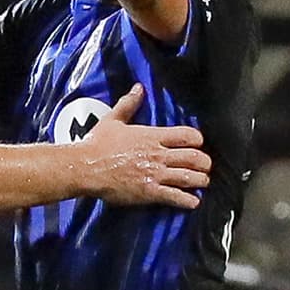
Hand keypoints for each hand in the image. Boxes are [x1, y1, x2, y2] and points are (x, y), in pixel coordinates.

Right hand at [79, 85, 209, 208]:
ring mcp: (155, 174)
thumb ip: (128, 104)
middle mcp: (158, 155)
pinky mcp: (149, 192)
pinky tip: (193, 202)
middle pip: (195, 158)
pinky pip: (176, 197)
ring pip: (190, 177)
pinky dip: (188, 200)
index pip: (188, 135)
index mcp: (152, 136)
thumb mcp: (112, 120)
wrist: (85, 167)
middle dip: (204, 163)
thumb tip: (138, 88)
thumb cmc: (97, 144)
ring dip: (200, 181)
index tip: (197, 144)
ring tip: (201, 183)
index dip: (197, 140)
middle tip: (205, 167)